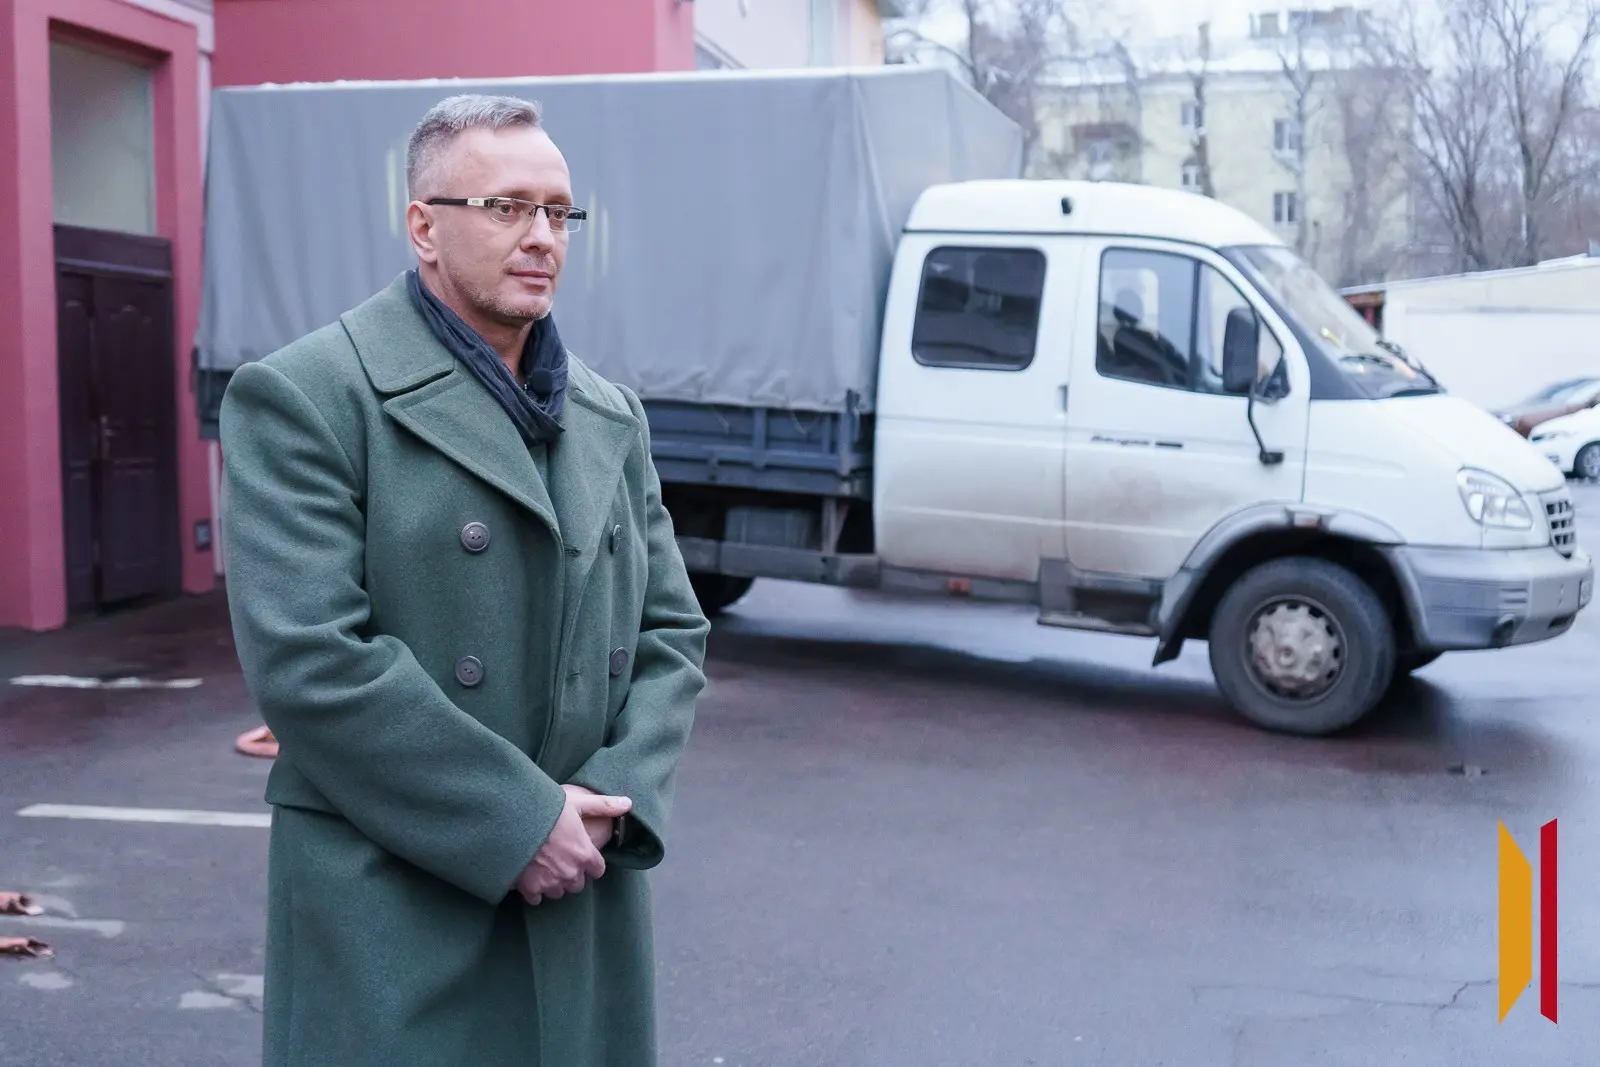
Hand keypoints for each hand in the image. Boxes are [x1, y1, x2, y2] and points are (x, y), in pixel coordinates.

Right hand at [514, 788, 631, 905]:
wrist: (512, 820)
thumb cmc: (546, 810)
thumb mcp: (577, 803)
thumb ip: (604, 806)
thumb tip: (628, 802)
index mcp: (584, 855)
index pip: (597, 870)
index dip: (591, 863)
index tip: (583, 856)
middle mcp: (570, 873)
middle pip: (578, 884)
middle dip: (572, 874)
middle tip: (561, 860)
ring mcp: (549, 882)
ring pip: (558, 892)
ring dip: (554, 883)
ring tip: (544, 867)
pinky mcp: (529, 888)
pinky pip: (536, 899)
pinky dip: (533, 890)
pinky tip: (529, 877)